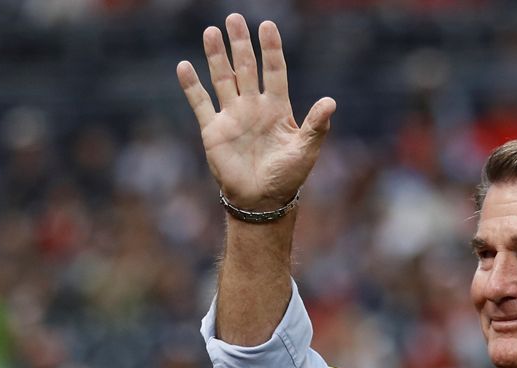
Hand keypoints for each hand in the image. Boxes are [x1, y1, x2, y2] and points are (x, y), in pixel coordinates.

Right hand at [177, 14, 335, 210]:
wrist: (262, 200)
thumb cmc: (288, 176)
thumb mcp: (306, 150)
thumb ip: (317, 125)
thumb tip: (331, 101)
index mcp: (277, 109)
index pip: (274, 71)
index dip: (271, 49)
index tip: (267, 26)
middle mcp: (254, 107)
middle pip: (247, 68)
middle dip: (241, 44)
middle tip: (235, 18)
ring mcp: (232, 116)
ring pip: (223, 79)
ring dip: (217, 57)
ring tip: (211, 31)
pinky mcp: (213, 130)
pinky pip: (201, 103)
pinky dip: (192, 86)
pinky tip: (185, 66)